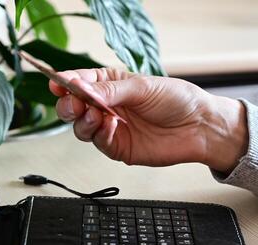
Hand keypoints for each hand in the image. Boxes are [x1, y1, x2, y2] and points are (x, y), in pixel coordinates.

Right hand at [50, 68, 247, 172]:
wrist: (199, 127)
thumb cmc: (177, 100)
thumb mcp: (142, 87)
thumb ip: (110, 90)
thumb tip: (81, 89)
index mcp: (112, 85)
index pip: (80, 82)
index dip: (65, 82)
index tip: (58, 82)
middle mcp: (108, 106)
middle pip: (74, 107)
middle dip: (69, 104)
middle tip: (75, 102)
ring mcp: (112, 128)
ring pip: (81, 127)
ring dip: (83, 121)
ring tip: (95, 115)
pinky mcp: (119, 148)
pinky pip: (100, 143)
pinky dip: (101, 134)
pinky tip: (111, 126)